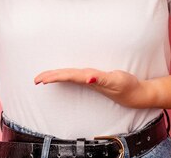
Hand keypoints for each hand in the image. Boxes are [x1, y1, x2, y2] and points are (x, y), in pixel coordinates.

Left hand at [34, 68, 154, 108]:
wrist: (135, 94)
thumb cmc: (125, 86)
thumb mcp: (114, 80)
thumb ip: (100, 79)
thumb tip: (87, 78)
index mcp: (89, 78)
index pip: (67, 76)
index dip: (54, 76)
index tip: (40, 79)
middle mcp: (88, 79)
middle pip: (66, 77)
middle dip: (51, 77)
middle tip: (35, 80)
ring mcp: (92, 80)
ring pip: (70, 77)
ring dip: (57, 76)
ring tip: (45, 78)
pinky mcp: (96, 79)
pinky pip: (79, 77)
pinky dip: (70, 76)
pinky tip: (65, 77)